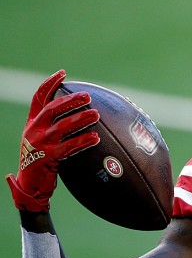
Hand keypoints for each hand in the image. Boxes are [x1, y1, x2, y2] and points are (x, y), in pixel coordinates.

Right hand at [6, 70, 99, 211]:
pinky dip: (83, 141)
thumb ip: (55, 128)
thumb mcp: (43, 140)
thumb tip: (80, 114)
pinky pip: (69, 146)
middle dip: (70, 100)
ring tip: (96, 114)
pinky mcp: (48, 157)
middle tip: (87, 96)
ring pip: (62, 126)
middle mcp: (33, 130)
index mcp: (31, 123)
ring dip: (81, 119)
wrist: (30, 184)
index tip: (63, 73)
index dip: (49, 84)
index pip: (38, 98)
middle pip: (52, 109)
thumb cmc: (41, 161)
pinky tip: (96, 138)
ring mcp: (40, 143)